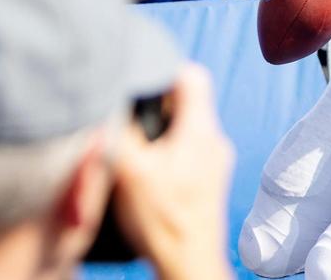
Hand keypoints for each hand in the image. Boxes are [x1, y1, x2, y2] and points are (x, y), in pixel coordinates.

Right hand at [112, 65, 233, 278]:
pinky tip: (149, 170)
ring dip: (161, 131)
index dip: (164, 70)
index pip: (192, 75)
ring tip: (136, 146)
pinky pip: (189, 150)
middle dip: (156, 106)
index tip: (138, 80)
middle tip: (130, 118)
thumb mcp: (130, 168)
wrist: (190, 261)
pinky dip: (168, 152)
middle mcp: (215, 139)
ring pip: (187, 127)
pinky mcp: (210, 179)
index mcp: (200, 128)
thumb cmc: (163, 218)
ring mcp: (216, 160)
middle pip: (187, 101)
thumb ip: (122, 129)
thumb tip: (114, 102)